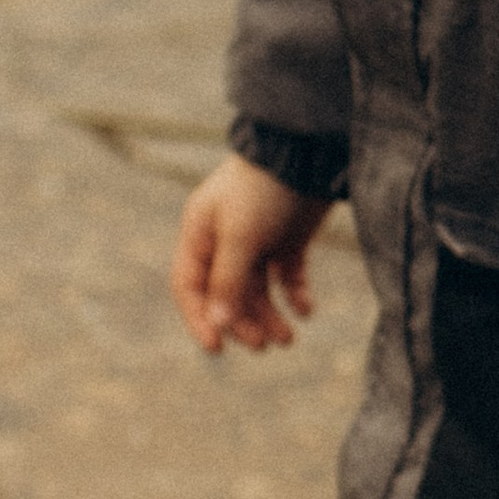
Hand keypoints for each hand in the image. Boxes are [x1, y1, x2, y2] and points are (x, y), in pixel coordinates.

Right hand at [171, 156, 327, 355]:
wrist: (308, 151)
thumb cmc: (264, 187)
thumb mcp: (240, 235)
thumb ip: (228, 281)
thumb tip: (218, 324)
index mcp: (200, 234)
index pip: (189, 287)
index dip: (199, 318)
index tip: (217, 347)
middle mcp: (225, 240)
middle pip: (226, 295)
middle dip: (243, 322)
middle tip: (264, 345)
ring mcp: (258, 240)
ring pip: (258, 291)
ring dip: (270, 316)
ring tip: (288, 338)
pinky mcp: (288, 239)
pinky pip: (287, 277)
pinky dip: (295, 295)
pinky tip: (306, 310)